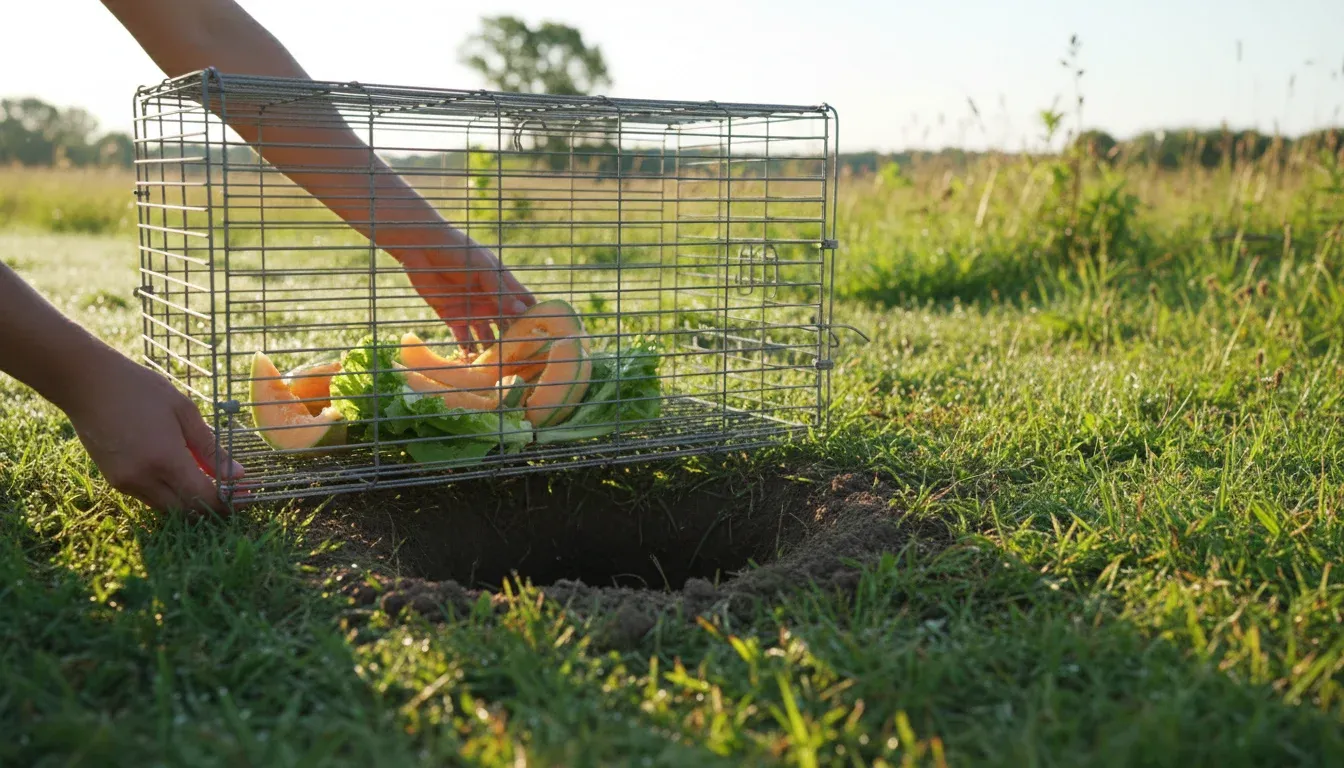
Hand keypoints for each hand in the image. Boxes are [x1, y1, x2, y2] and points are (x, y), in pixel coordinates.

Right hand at [64, 349, 243, 513]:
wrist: (88, 383)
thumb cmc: (140, 390)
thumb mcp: (184, 412)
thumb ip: (211, 447)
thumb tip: (237, 475)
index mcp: (165, 460)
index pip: (203, 497)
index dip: (228, 501)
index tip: (247, 495)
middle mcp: (143, 478)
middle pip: (187, 510)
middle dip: (213, 506)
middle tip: (233, 491)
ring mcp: (125, 482)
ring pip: (167, 507)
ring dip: (190, 500)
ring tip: (210, 480)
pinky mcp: (114, 481)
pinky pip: (150, 498)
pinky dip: (170, 493)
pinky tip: (181, 473)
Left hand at [392, 236, 535, 352]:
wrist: (421, 248)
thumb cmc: (457, 250)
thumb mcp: (481, 267)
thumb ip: (499, 289)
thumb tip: (520, 311)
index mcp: (503, 287)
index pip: (525, 305)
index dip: (535, 320)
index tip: (545, 339)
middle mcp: (491, 302)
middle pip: (509, 327)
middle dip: (515, 344)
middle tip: (522, 364)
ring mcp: (473, 312)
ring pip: (488, 338)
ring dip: (492, 353)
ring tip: (499, 370)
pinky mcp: (453, 318)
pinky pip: (464, 340)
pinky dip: (468, 352)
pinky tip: (474, 366)